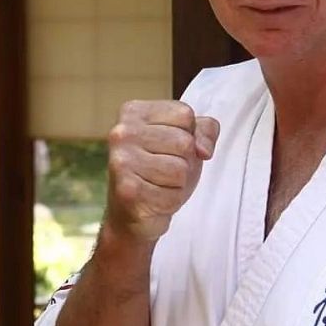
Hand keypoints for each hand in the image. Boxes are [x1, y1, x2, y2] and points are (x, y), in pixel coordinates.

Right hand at [104, 100, 219, 240]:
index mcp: (133, 112)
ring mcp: (122, 161)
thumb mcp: (186, 141)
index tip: (169, 148)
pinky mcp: (127, 190)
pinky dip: (171, 201)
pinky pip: (172, 194)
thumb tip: (203, 150)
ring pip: (181, 169)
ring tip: (159, 185)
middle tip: (164, 171)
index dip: (189, 136)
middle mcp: (122, 133)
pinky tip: (154, 200)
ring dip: (178, 184)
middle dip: (185, 162)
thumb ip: (204, 130)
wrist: (133, 214)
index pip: (184, 114)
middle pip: (184, 142)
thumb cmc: (160, 170)